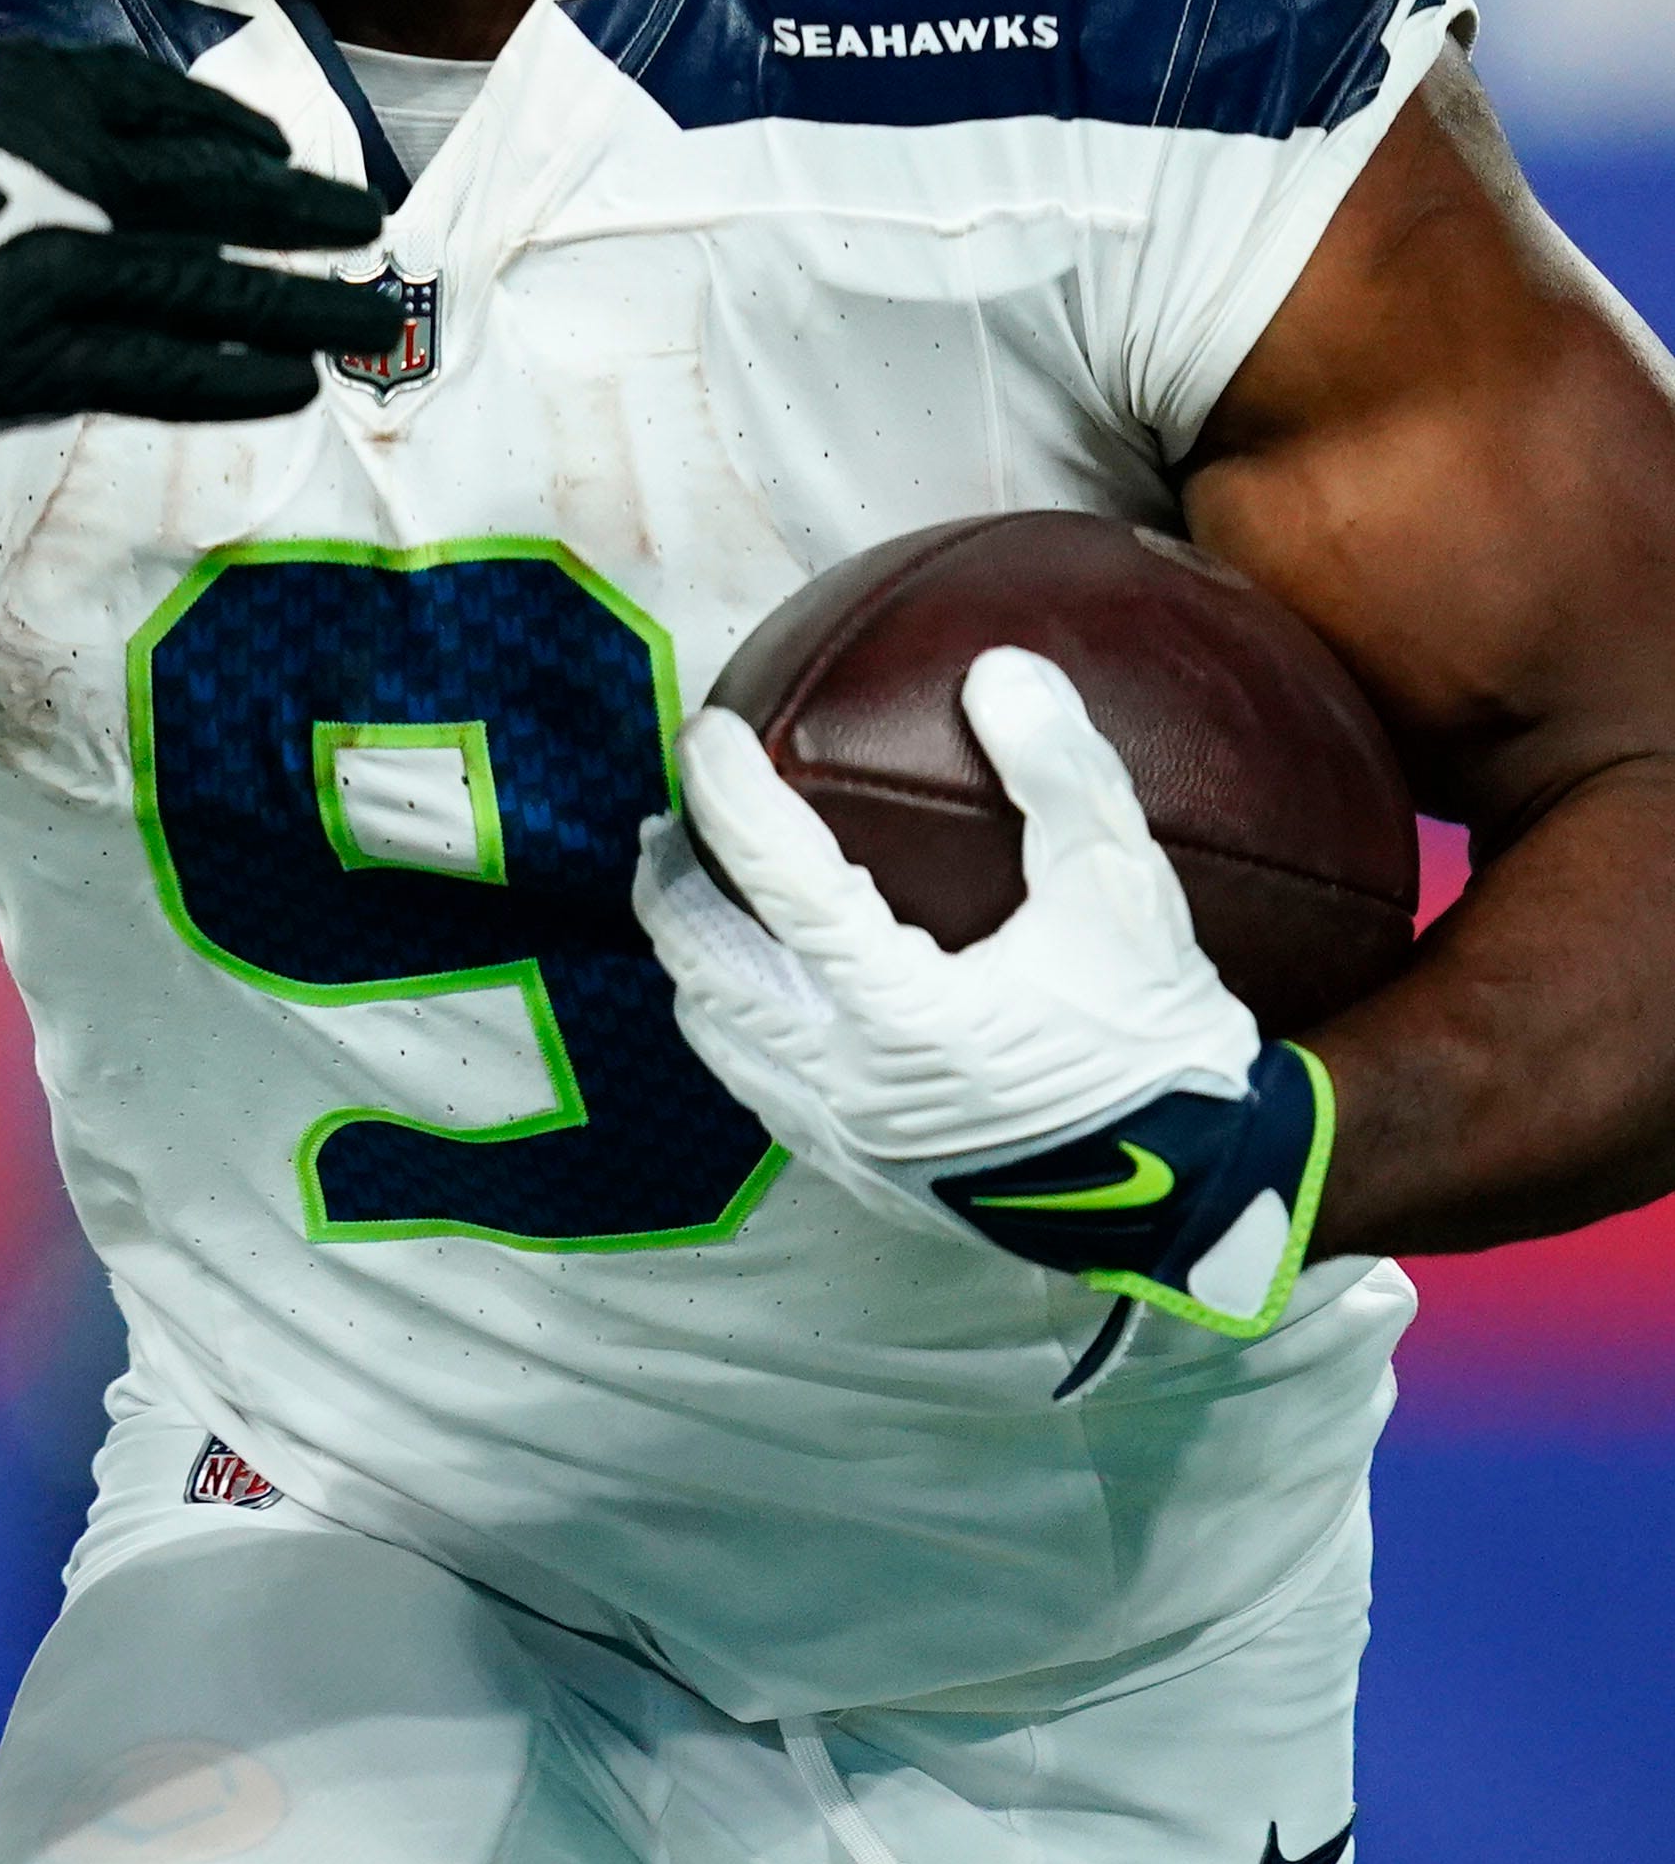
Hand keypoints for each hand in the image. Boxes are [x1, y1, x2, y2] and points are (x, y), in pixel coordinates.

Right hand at [0, 41, 399, 439]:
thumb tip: (22, 164)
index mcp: (38, 90)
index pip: (171, 109)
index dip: (236, 136)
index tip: (279, 154)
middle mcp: (74, 169)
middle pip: (222, 194)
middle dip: (302, 213)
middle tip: (363, 226)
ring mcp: (66, 267)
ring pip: (216, 289)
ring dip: (300, 305)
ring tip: (362, 314)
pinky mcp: (40, 362)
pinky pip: (166, 371)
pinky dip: (235, 376)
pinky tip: (287, 384)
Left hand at [636, 649, 1333, 1339]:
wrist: (1194, 1192)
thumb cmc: (1160, 1041)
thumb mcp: (1126, 898)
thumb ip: (1066, 778)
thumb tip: (1003, 670)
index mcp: (904, 1011)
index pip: (783, 881)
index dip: (733, 796)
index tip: (706, 730)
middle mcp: (848, 1079)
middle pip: (705, 963)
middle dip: (672, 884)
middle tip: (668, 818)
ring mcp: (843, 1134)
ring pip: (717, 1034)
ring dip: (693, 959)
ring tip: (696, 899)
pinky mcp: (857, 1172)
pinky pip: (757, 1088)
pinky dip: (736, 1025)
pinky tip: (761, 993)